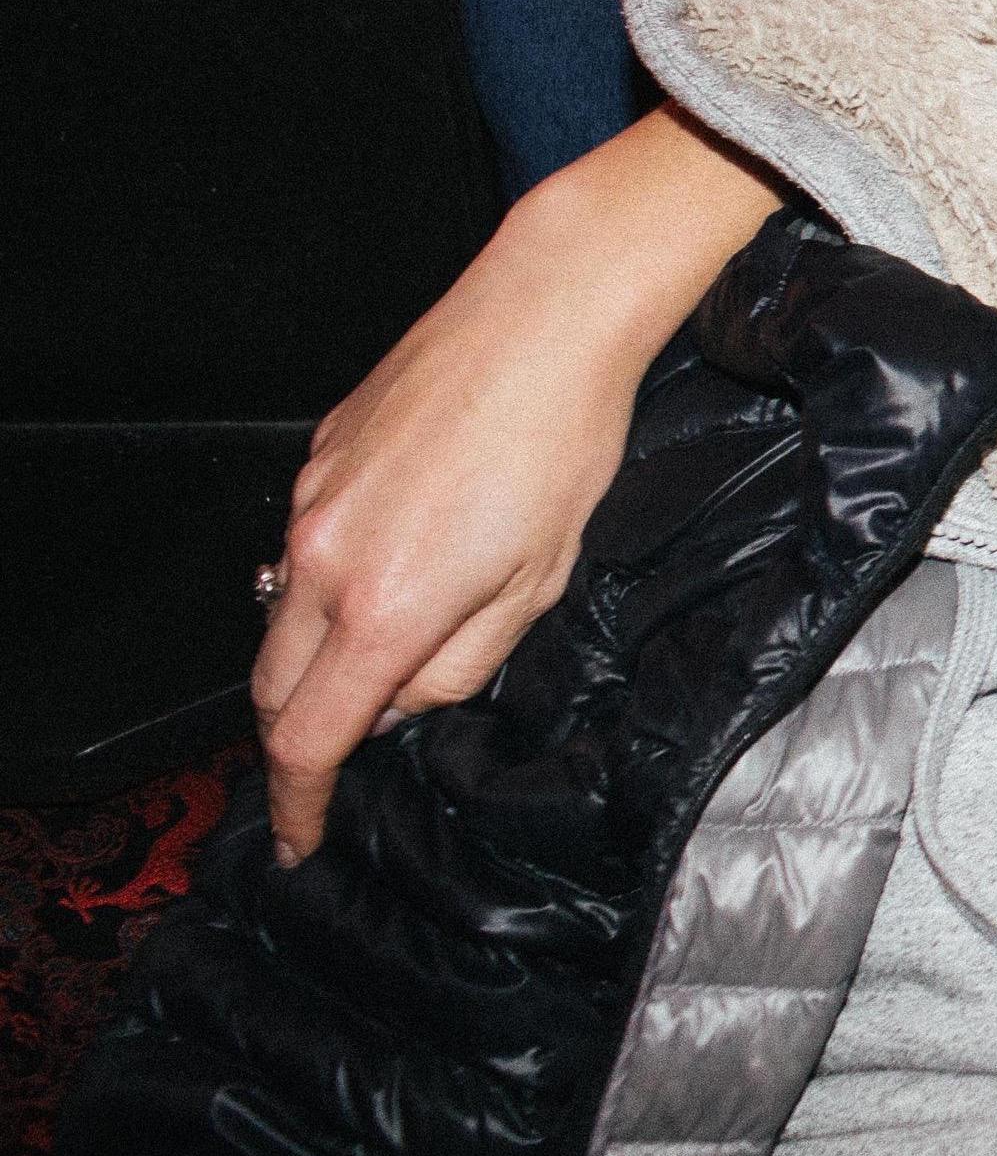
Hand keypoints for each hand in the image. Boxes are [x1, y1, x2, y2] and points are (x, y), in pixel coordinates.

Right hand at [251, 109, 770, 861]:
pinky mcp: (317, 458)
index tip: (305, 837)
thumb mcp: (538, 582)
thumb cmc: (563, 443)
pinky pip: (302, 548)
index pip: (309, 739)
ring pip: (280, 617)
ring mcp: (310, 504)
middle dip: (301, 735)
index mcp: (384, 606)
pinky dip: (331, 581)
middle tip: (344, 757)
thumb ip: (461, 663)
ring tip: (386, 652)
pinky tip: (400, 557)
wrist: (544, 318)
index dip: (301, 801)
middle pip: (275, 687)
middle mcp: (324, 559)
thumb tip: (403, 703)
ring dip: (315, 657)